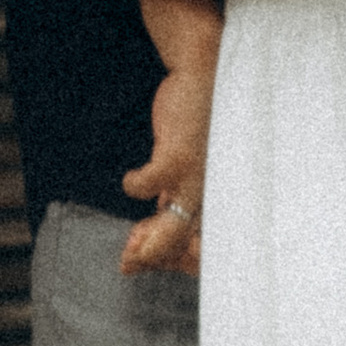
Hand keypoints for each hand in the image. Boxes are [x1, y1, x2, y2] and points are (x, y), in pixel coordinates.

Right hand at [120, 56, 212, 274]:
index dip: (175, 264)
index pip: (204, 252)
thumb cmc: (196, 130)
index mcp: (218, 202)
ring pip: (173, 231)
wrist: (205, 80)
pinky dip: (134, 187)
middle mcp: (215, 197)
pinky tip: (132, 180)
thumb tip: (141, 244)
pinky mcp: (179, 157)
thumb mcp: (186, 175)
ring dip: (147, 245)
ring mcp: (198, 180)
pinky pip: (149, 186)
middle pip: (188, 249)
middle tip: (128, 262)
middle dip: (155, 262)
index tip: (147, 260)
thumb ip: (171, 205)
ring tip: (130, 247)